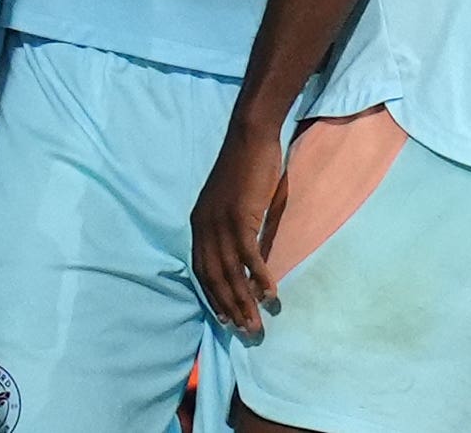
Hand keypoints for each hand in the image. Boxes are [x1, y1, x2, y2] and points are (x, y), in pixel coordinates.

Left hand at [190, 120, 283, 335]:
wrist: (249, 138)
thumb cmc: (246, 168)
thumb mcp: (232, 204)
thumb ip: (234, 230)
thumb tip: (247, 258)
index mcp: (199, 225)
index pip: (202, 271)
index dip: (214, 297)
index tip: (225, 319)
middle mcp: (204, 227)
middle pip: (215, 277)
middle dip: (230, 307)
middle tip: (246, 331)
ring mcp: (220, 222)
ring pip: (230, 272)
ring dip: (245, 300)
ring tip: (257, 322)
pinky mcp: (239, 217)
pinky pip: (249, 256)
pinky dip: (259, 277)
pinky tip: (270, 294)